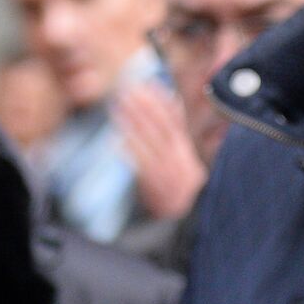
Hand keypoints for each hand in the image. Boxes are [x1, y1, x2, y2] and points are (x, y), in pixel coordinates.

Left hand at [114, 82, 206, 218]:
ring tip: (118, 109)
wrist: (175, 219)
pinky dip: (131, 153)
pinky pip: (143, 169)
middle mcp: (181, 163)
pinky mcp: (155, 190)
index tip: (148, 85)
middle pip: (163, 131)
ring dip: (134, 126)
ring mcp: (170, 176)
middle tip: (128, 91)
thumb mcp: (178, 159)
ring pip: (152, 146)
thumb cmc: (171, 184)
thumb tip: (172, 100)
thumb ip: (175, 133)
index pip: (176, 123)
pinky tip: (118, 140)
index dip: (162, 102)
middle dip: (146, 109)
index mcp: (185, 154)